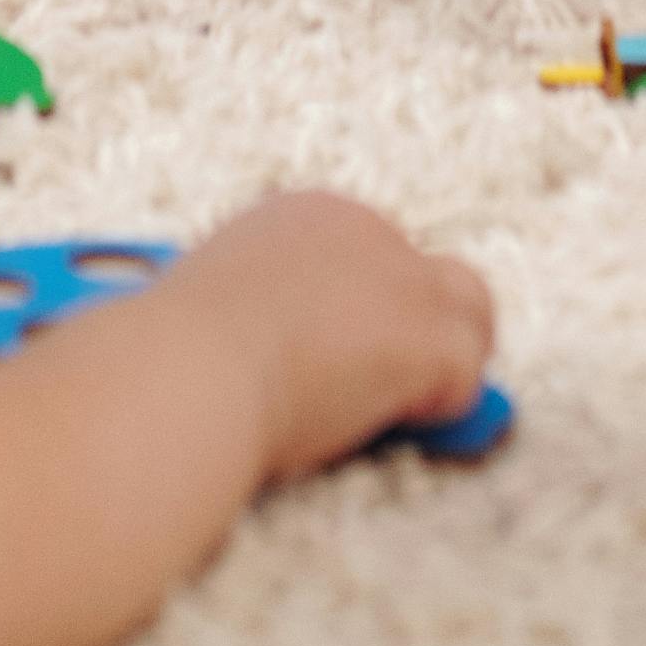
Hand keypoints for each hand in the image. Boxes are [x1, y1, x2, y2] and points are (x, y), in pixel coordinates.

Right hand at [179, 192, 498, 485]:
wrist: (183, 375)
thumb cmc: (175, 362)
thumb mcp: (213, 315)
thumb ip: (255, 316)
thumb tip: (267, 359)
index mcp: (303, 217)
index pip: (368, 254)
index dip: (362, 312)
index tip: (339, 360)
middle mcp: (361, 228)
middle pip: (425, 276)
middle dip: (410, 331)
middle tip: (381, 393)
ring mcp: (402, 278)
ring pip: (470, 311)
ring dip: (447, 361)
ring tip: (406, 413)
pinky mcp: (426, 336)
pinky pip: (466, 376)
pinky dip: (439, 410)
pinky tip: (392, 427)